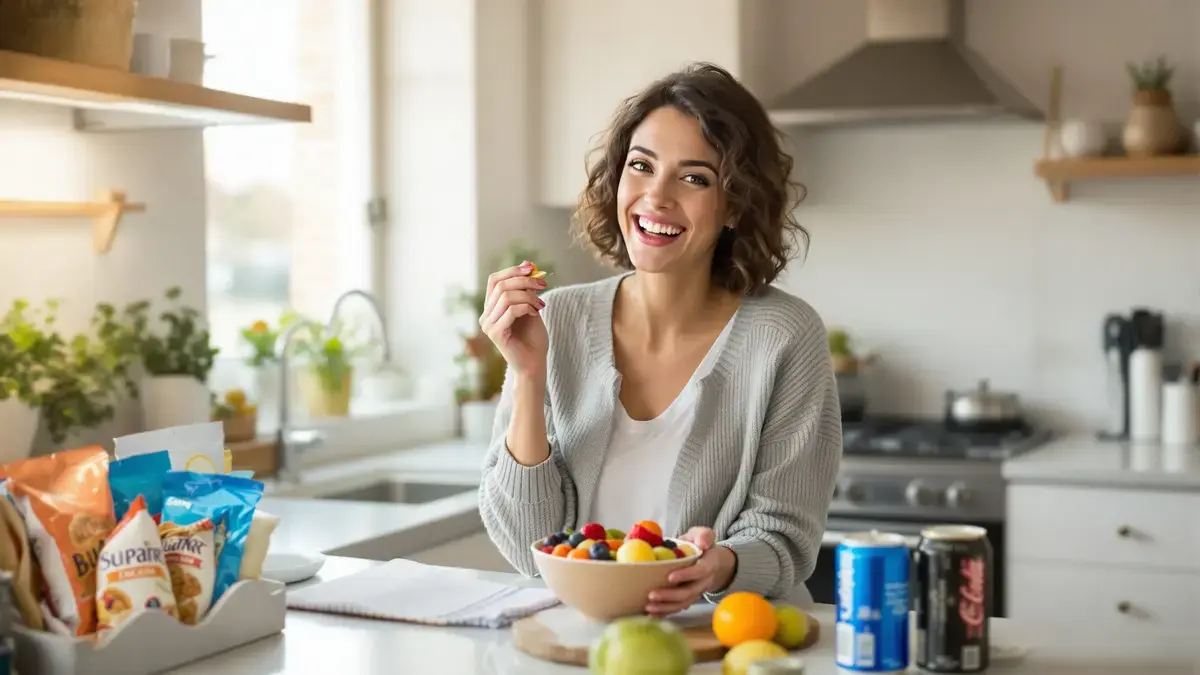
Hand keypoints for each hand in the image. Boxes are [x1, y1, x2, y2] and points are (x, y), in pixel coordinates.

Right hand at [480, 261, 549, 376]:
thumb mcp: (531, 307)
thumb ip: (526, 289)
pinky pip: (511, 310)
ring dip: (528, 296)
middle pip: (501, 285)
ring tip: (541, 304)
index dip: (511, 271)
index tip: (531, 268)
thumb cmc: (533, 338)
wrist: (535, 363)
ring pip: (507, 296)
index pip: (494, 280)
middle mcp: (486, 315)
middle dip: (524, 281)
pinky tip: (536, 313)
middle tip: (543, 284)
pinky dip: (526, 307)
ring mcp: (488, 325)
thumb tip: (526, 265)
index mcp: (491, 308)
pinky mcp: (496, 333)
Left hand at [645, 527, 736, 616]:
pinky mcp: (688, 598)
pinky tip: (651, 614)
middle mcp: (703, 582)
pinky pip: (677, 608)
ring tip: (648, 607)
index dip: (686, 575)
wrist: (711, 560)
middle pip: (689, 592)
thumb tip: (702, 544)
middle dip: (670, 596)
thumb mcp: (704, 534)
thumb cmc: (701, 545)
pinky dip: (665, 612)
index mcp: (708, 565)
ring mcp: (696, 592)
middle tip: (651, 595)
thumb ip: (704, 535)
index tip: (670, 577)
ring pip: (683, 604)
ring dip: (665, 607)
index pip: (699, 572)